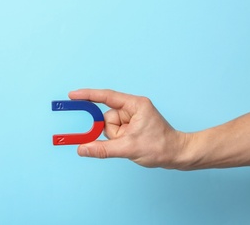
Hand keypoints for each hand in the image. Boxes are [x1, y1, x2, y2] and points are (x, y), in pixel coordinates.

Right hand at [68, 89, 187, 168]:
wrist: (177, 155)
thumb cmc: (160, 147)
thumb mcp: (129, 148)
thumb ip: (103, 148)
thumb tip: (82, 149)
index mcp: (134, 104)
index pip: (106, 97)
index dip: (87, 95)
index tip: (72, 95)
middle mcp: (131, 108)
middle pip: (106, 117)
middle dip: (110, 132)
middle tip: (121, 141)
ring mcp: (131, 118)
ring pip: (109, 127)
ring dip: (115, 139)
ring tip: (131, 144)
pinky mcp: (130, 126)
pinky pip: (114, 132)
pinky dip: (117, 141)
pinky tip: (130, 145)